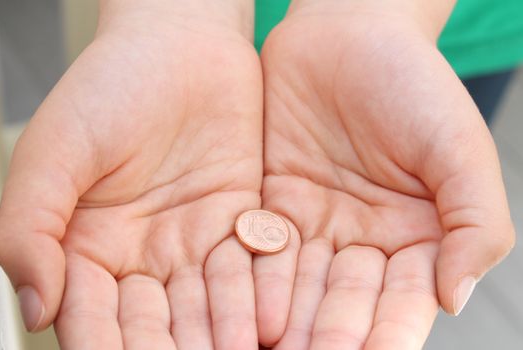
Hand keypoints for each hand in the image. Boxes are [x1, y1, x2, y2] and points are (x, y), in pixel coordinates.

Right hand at [0, 1, 261, 348]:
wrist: (178, 45)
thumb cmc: (107, 88)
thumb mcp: (54, 153)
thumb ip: (30, 229)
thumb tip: (36, 310)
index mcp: (88, 246)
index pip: (95, 316)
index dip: (106, 349)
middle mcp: (143, 253)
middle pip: (155, 323)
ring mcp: (193, 239)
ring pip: (206, 304)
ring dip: (220, 337)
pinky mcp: (238, 219)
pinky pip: (249, 266)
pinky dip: (257, 296)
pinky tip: (267, 326)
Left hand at [254, 2, 514, 348]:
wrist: (348, 34)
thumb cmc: (413, 82)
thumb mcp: (459, 149)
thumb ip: (473, 224)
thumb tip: (453, 299)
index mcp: (413, 236)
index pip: (400, 301)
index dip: (386, 334)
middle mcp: (361, 239)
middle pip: (344, 302)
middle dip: (327, 337)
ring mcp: (313, 224)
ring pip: (298, 285)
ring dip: (285, 321)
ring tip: (268, 349)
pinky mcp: (271, 202)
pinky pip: (261, 249)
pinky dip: (254, 280)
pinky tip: (243, 310)